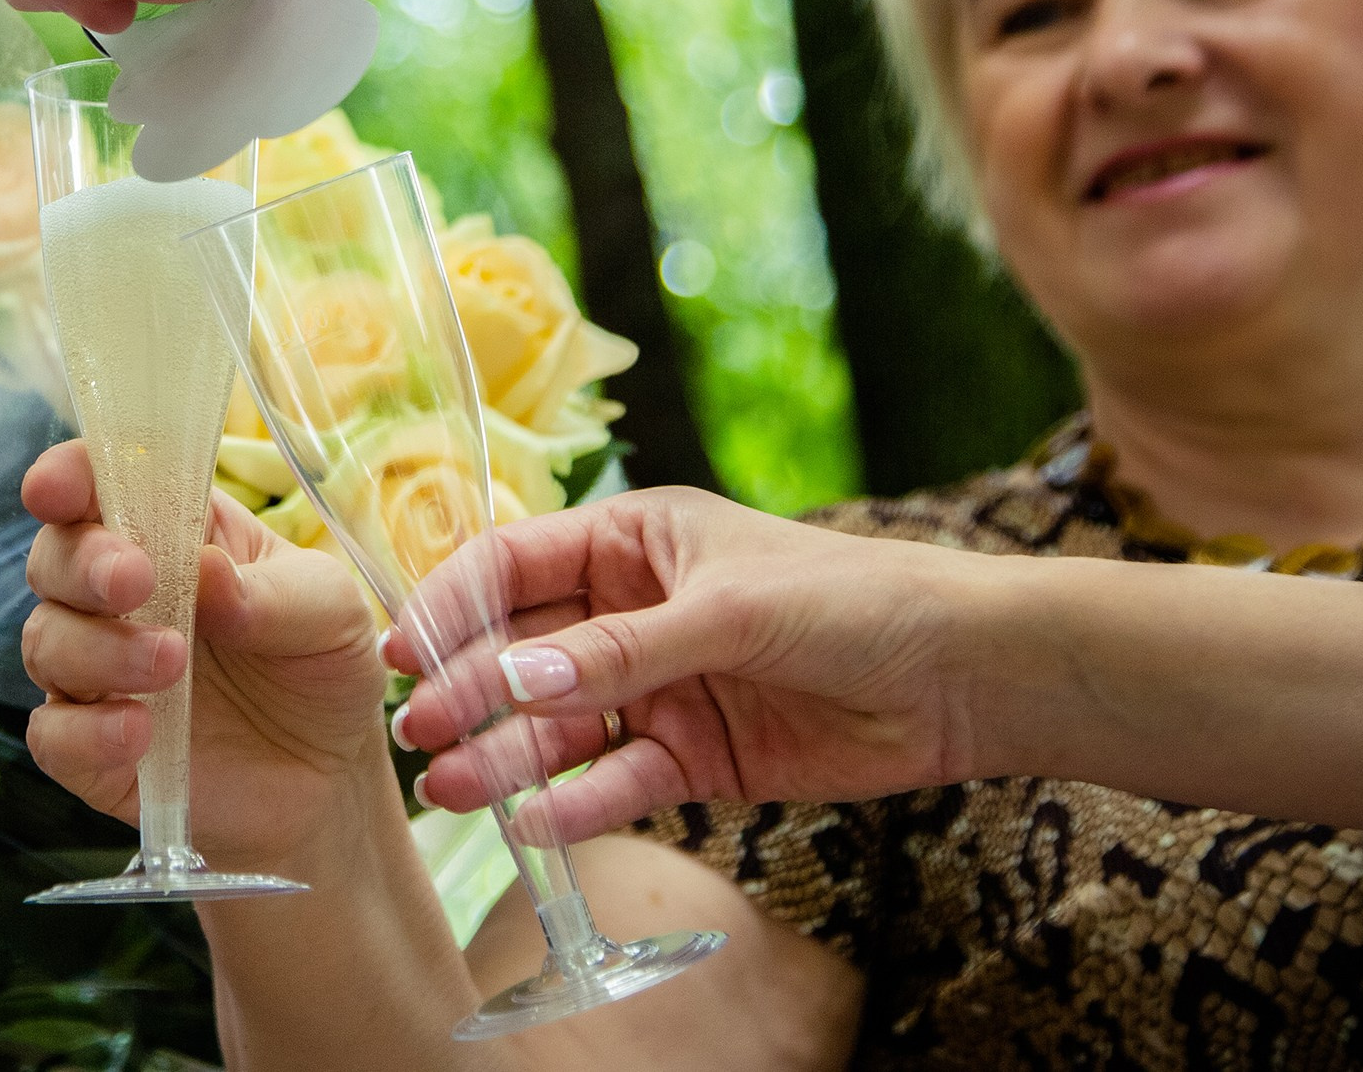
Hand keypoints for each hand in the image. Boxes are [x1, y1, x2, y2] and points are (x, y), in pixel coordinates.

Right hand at [19, 439, 387, 871]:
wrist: (331, 779)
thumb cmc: (323, 668)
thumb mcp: (330, 614)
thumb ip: (271, 593)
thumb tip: (204, 570)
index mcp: (173, 534)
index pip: (99, 485)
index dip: (68, 476)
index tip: (61, 489)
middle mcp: (120, 597)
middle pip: (54, 558)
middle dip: (83, 563)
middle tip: (135, 580)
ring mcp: (100, 673)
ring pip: (46, 641)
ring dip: (96, 648)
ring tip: (169, 663)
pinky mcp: (94, 750)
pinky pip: (52, 734)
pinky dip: (84, 731)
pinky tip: (138, 732)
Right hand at [390, 488, 983, 843]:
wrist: (957, 676)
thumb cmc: (851, 599)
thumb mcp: (730, 609)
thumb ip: (622, 650)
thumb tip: (518, 675)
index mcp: (631, 540)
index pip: (515, 566)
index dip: (455, 606)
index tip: (405, 654)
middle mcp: (630, 610)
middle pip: (524, 651)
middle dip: (469, 691)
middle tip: (422, 735)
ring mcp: (656, 686)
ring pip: (559, 724)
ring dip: (507, 756)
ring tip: (456, 792)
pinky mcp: (690, 756)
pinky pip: (615, 779)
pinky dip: (575, 801)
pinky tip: (534, 820)